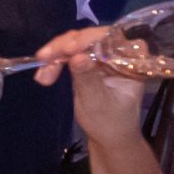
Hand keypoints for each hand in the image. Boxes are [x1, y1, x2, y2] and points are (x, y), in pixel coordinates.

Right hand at [49, 26, 152, 147]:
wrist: (107, 137)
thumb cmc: (109, 123)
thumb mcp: (97, 103)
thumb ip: (88, 78)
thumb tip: (77, 56)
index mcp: (131, 62)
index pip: (114, 39)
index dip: (91, 39)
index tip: (70, 50)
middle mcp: (118, 54)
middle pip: (91, 36)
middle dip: (66, 46)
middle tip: (45, 59)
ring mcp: (102, 55)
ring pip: (76, 41)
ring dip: (55, 54)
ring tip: (42, 75)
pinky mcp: (88, 60)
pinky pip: (68, 52)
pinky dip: (54, 61)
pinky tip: (43, 76)